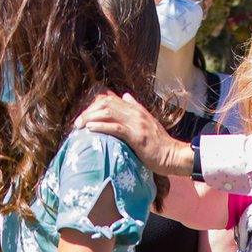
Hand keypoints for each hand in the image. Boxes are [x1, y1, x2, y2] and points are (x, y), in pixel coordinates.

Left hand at [73, 93, 193, 174]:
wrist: (174, 155)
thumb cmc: (160, 144)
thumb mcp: (148, 122)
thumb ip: (136, 109)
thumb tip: (125, 96)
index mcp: (137, 110)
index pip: (111, 99)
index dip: (94, 105)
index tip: (84, 116)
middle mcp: (136, 113)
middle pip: (106, 104)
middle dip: (89, 111)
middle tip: (77, 123)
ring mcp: (137, 124)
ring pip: (109, 113)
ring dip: (90, 118)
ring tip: (80, 126)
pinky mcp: (137, 136)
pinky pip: (116, 128)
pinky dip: (101, 127)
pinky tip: (90, 129)